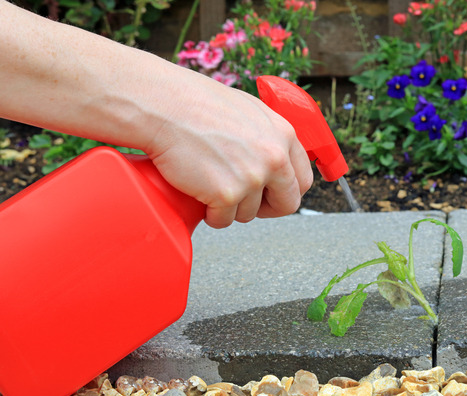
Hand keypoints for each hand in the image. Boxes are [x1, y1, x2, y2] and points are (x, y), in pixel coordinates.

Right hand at [144, 73, 313, 227]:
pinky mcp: (227, 194)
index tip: (270, 194)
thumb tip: (275, 158)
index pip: (303, 179)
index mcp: (284, 135)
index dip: (285, 191)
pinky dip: (210, 214)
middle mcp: (274, 157)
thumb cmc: (197, 104)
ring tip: (209, 183)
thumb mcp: (249, 111)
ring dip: (230, 207)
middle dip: (266, 208)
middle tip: (243, 202)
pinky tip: (198, 193)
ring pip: (249, 213)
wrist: (164, 105)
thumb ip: (268, 136)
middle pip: (287, 204)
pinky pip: (223, 220)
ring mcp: (252, 177)